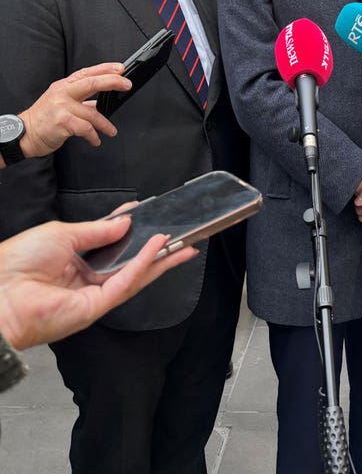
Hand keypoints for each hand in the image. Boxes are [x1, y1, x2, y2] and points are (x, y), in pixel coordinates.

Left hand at [0, 217, 196, 349]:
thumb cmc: (18, 261)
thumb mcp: (62, 233)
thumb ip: (98, 230)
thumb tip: (126, 223)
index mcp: (75, 260)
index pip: (113, 245)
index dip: (133, 231)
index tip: (150, 216)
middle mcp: (87, 280)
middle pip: (130, 264)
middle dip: (156, 251)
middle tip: (180, 237)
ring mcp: (92, 296)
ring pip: (135, 276)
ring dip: (159, 259)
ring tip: (180, 243)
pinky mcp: (95, 308)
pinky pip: (125, 282)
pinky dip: (144, 264)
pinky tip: (158, 248)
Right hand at [17, 63, 131, 159]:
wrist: (25, 133)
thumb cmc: (45, 118)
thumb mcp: (61, 101)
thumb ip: (80, 99)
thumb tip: (101, 102)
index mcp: (64, 85)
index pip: (87, 72)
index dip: (105, 69)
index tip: (120, 68)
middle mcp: (63, 92)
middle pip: (91, 83)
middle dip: (112, 82)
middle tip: (127, 85)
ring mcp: (62, 107)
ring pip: (92, 112)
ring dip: (105, 124)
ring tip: (111, 130)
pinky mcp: (62, 122)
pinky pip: (86, 128)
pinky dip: (94, 135)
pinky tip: (96, 140)